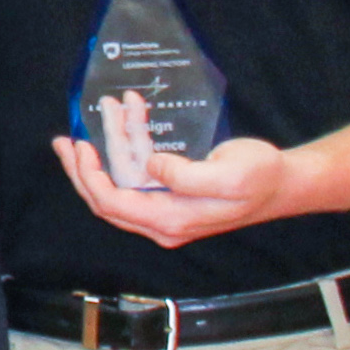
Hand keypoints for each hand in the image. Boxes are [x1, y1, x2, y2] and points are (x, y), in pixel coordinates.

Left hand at [53, 96, 304, 248]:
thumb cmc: (260, 178)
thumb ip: (186, 176)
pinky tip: (126, 127)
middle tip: (66, 141)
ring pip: (119, 189)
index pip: (112, 205)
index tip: (80, 147)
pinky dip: (127, 153)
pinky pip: (137, 179)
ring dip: (103, 158)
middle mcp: (162, 223)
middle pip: (106, 202)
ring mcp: (166, 213)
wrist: (283, 184)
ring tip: (91, 127)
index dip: (90, 177)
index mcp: (171, 220)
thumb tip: (150, 167)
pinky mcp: (172, 198)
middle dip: (82, 172)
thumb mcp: (227, 175)